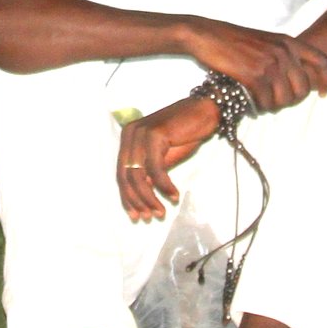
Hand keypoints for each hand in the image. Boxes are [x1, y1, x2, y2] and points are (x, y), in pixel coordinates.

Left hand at [115, 95, 221, 220]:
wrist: (204, 111)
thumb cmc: (186, 133)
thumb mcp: (164, 157)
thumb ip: (150, 173)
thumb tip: (141, 197)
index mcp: (128, 139)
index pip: (122, 174)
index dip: (128, 198)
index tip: (137, 216)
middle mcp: (130, 134)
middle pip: (126, 176)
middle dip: (137, 201)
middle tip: (150, 217)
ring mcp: (140, 133)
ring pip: (139, 175)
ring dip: (150, 198)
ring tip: (161, 211)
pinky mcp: (154, 134)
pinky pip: (156, 169)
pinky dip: (164, 186)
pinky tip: (173, 196)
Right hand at [176, 17, 326, 113]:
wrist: (206, 34)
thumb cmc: (234, 40)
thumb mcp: (266, 41)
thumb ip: (284, 55)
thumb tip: (297, 82)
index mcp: (289, 42)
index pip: (322, 61)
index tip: (323, 94)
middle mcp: (284, 52)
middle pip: (303, 89)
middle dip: (290, 100)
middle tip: (275, 100)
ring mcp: (270, 63)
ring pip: (284, 99)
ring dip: (272, 105)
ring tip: (259, 101)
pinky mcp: (254, 75)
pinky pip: (266, 102)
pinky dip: (258, 106)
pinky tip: (250, 102)